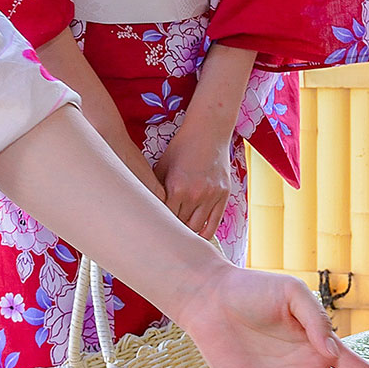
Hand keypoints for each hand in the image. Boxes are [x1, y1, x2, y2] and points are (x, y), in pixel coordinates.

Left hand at [156, 119, 236, 239]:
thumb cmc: (182, 146)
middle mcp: (194, 194)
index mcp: (176, 187)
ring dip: (188, 231)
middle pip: (180, 225)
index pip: (164, 218)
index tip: (153, 228)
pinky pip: (214, 222)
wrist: (208, 131)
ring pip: (197, 227)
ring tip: (180, 234)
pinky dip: (205, 232)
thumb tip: (145, 207)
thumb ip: (155, 187)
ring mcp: (211, 195)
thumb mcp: (162, 165)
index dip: (158, 224)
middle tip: (164, 234)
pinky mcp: (223, 195)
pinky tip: (198, 236)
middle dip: (172, 229)